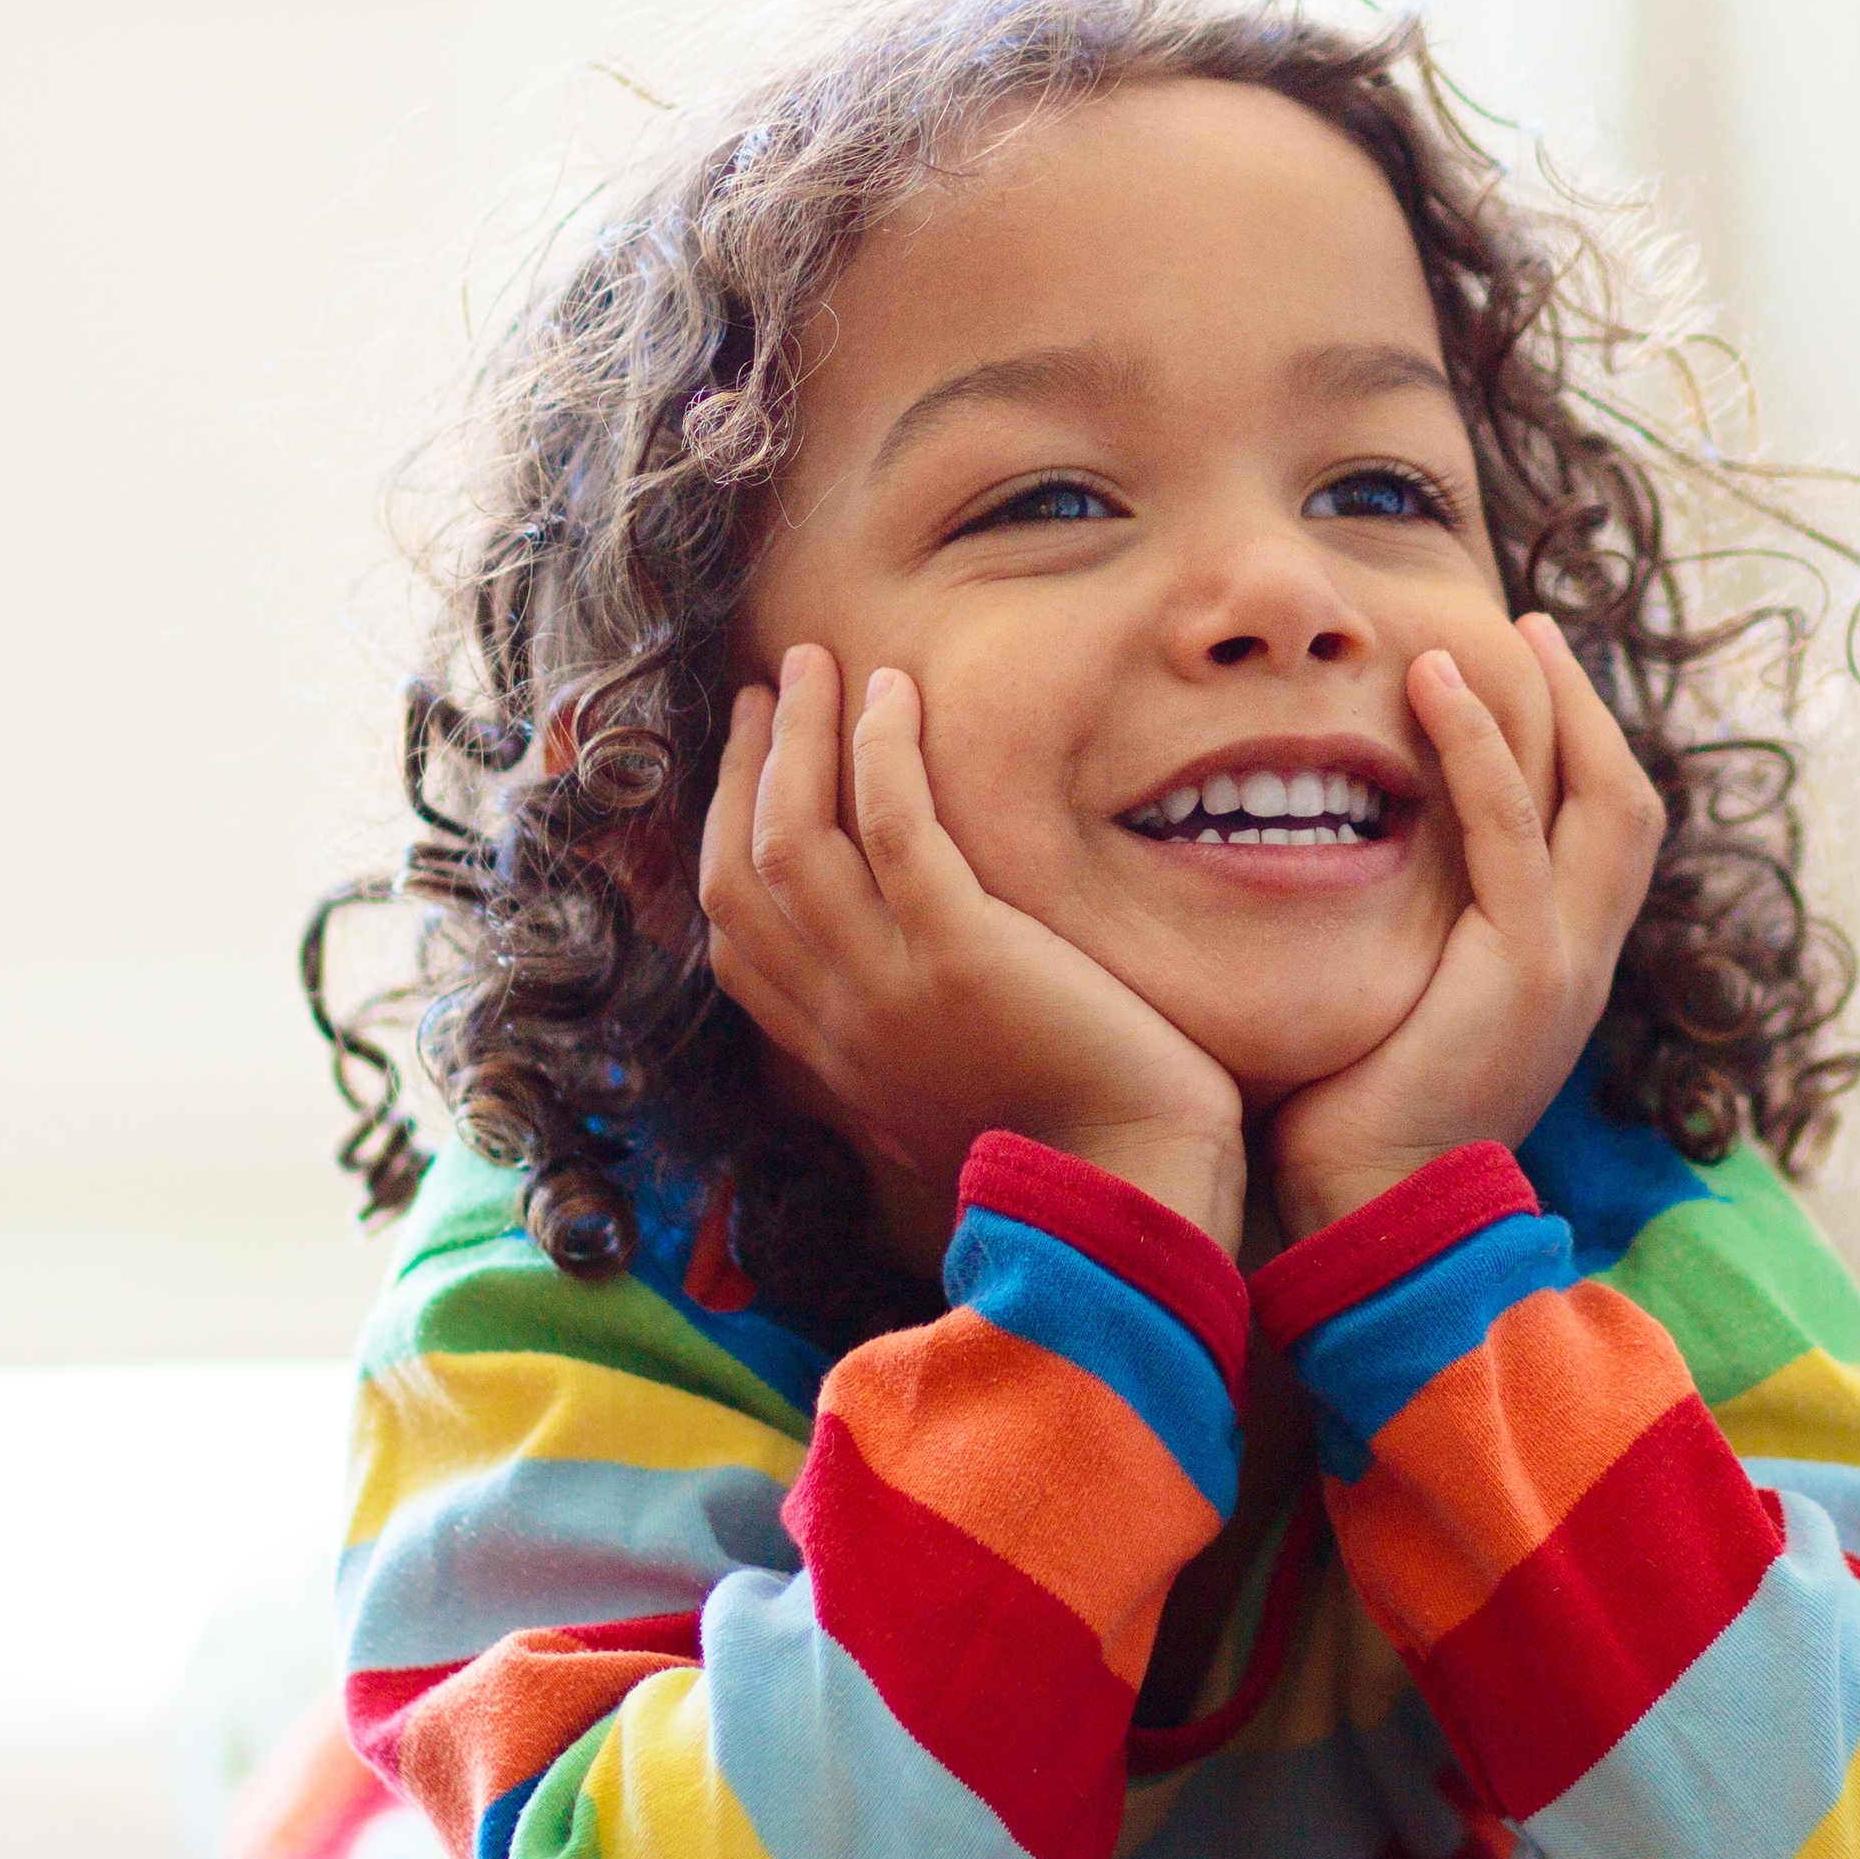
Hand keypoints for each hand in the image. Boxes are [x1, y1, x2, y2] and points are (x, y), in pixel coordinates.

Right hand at [702, 641, 1248, 1243]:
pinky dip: (880, 752)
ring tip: (814, 664)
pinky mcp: (962, 957)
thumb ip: (908, 1051)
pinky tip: (890, 694)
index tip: (752, 769)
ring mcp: (890, 989)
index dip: (725, 840)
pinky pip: (893, 830)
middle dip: (743, 771)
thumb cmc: (1074, 1146)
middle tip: (768, 691)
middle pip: (741, 875)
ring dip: (796, 738)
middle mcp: (841, 1022)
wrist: (1134, 1195)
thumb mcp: (952, 1102)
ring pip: (793, 839)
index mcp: (836, 1056)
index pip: (736, 939)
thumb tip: (898, 1014)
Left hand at [1267, 617, 1665, 1240]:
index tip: (1531, 683)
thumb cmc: (1350, 1129)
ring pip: (1597, 799)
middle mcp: (1581, 964)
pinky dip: (1481, 746)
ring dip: (1550, 704)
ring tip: (1495, 634)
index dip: (1579, 752)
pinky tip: (1435, 689)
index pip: (1600, 838)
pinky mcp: (1522, 967)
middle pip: (1627, 802)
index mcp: (1557, 977)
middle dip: (1588, 707)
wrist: (1374, 1220)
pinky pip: (1512, 827)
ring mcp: (1563, 964)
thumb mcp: (1392, 1016)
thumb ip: (1398, 948)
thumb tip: (1327, 882)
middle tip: (1533, 631)